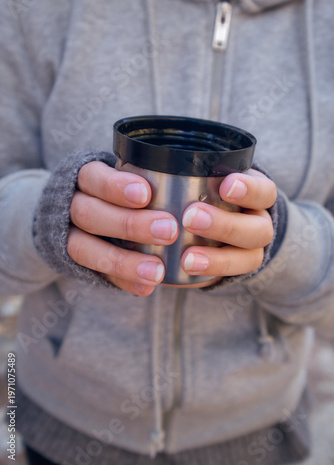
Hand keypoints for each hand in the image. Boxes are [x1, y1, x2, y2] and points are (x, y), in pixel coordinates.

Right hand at [67, 162, 178, 295]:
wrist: (79, 216)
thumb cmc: (118, 192)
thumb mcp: (126, 176)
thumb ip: (150, 178)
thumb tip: (207, 183)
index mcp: (85, 178)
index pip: (92, 177)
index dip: (115, 186)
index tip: (146, 194)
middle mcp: (71, 206)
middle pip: (89, 213)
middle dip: (128, 223)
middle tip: (168, 230)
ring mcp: (69, 236)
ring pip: (83, 248)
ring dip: (122, 261)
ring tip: (156, 271)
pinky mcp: (75, 263)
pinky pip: (95, 274)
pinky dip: (121, 281)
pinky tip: (146, 288)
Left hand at [180, 169, 276, 282]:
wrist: (215, 224)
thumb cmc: (204, 190)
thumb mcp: (204, 175)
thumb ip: (190, 170)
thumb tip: (151, 156)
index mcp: (254, 194)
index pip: (264, 191)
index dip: (249, 189)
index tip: (226, 184)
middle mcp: (258, 222)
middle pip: (258, 229)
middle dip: (226, 224)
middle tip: (190, 216)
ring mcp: (249, 250)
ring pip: (249, 257)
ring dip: (218, 258)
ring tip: (187, 257)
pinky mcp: (234, 270)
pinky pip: (230, 277)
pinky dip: (209, 273)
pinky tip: (184, 269)